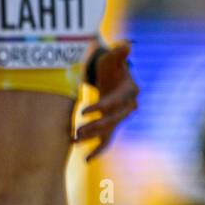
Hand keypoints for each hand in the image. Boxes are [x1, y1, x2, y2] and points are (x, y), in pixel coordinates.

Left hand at [75, 41, 138, 161]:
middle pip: (113, 120)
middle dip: (95, 126)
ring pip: (109, 131)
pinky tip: (86, 159)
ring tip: (74, 140)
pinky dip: (98, 149)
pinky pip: (108, 140)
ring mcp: (120, 117)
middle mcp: (129, 106)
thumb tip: (127, 45)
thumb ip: (118, 52)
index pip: (115, 102)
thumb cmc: (109, 64)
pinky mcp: (112, 124)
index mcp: (130, 90)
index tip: (83, 111)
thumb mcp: (112, 56)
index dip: (101, 107)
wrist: (108, 74)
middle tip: (77, 131)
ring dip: (92, 137)